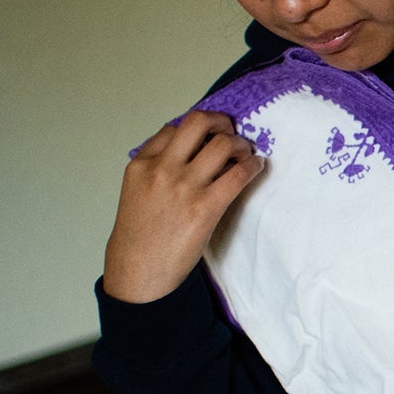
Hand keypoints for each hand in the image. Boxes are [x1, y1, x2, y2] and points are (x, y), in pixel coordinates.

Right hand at [103, 111, 263, 302]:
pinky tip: (255, 167)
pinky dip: (252, 166)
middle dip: (221, 122)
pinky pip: (238, 174)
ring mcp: (184, 186)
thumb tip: (192, 152)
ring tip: (246, 154)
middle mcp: (162, 169)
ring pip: (222, 144)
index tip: (211, 134)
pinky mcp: (205, 207)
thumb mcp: (137, 191)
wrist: (139, 270)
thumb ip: (158, 168)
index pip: (174, 128)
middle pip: (198, 122)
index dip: (198, 128)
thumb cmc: (142, 235)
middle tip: (232, 132)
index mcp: (142, 164)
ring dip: (241, 145)